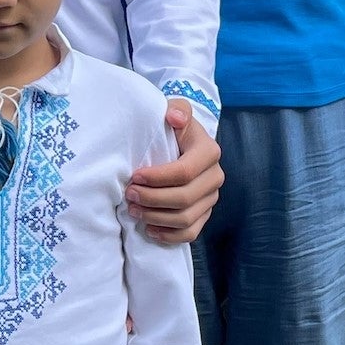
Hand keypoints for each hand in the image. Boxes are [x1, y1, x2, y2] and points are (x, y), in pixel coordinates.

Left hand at [128, 100, 222, 245]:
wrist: (184, 142)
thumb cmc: (174, 127)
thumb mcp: (176, 111)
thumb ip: (177, 109)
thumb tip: (174, 118)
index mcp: (209, 152)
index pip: (184, 172)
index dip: (157, 178)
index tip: (135, 176)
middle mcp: (215, 177)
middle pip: (184, 198)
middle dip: (153, 199)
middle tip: (129, 195)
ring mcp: (211, 198)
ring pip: (186, 218)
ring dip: (156, 218)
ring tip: (134, 210)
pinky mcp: (204, 213)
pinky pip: (190, 233)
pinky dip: (169, 235)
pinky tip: (149, 230)